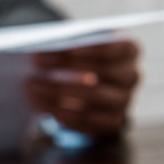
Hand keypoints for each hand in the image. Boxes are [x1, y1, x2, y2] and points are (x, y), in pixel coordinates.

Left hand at [25, 39, 139, 134]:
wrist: (86, 83)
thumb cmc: (78, 56)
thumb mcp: (77, 43)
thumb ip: (67, 42)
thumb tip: (42, 49)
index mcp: (129, 49)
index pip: (115, 47)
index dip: (92, 49)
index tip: (68, 48)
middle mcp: (131, 75)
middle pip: (102, 72)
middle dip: (66, 68)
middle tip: (36, 67)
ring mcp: (124, 100)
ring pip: (92, 98)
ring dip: (57, 92)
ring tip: (32, 86)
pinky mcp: (112, 121)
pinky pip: (87, 120)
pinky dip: (62, 112)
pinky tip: (41, 104)